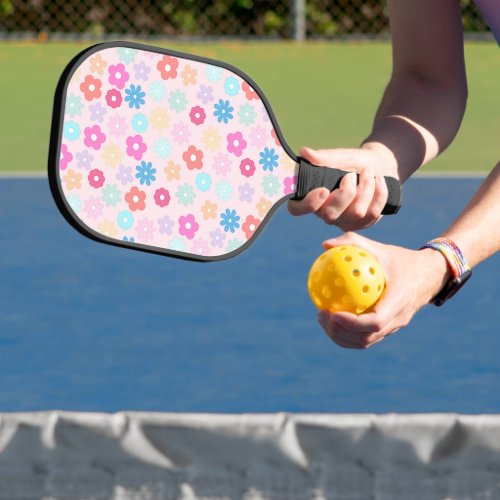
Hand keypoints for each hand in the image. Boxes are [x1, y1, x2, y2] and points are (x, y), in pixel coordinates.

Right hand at [288, 145, 397, 230]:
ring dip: (366, 187)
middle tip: (351, 175)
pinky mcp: (361, 224)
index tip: (323, 190)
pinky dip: (379, 193)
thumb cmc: (354, 162)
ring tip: (368, 172)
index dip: (308, 204)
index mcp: (311, 196)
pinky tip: (379, 180)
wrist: (379, 166)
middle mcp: (324, 212)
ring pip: (356, 213)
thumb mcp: (341, 156)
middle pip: (330, 215)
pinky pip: (372, 214)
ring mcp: (343, 221)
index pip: (297, 209)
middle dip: (346, 193)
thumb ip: (324, 157)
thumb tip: (304, 152)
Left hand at [316, 232, 450, 348]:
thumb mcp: (380, 248)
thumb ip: (353, 243)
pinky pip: (366, 337)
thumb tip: (325, 245)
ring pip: (365, 342)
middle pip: (366, 338)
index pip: (375, 322)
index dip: (352, 323)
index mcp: (399, 301)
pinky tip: (332, 318)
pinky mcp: (389, 329)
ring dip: (341, 336)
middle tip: (321, 315)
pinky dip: (347, 334)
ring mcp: (394, 327)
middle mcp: (398, 319)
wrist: (429, 275)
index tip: (332, 313)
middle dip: (340, 332)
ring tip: (323, 319)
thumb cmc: (401, 259)